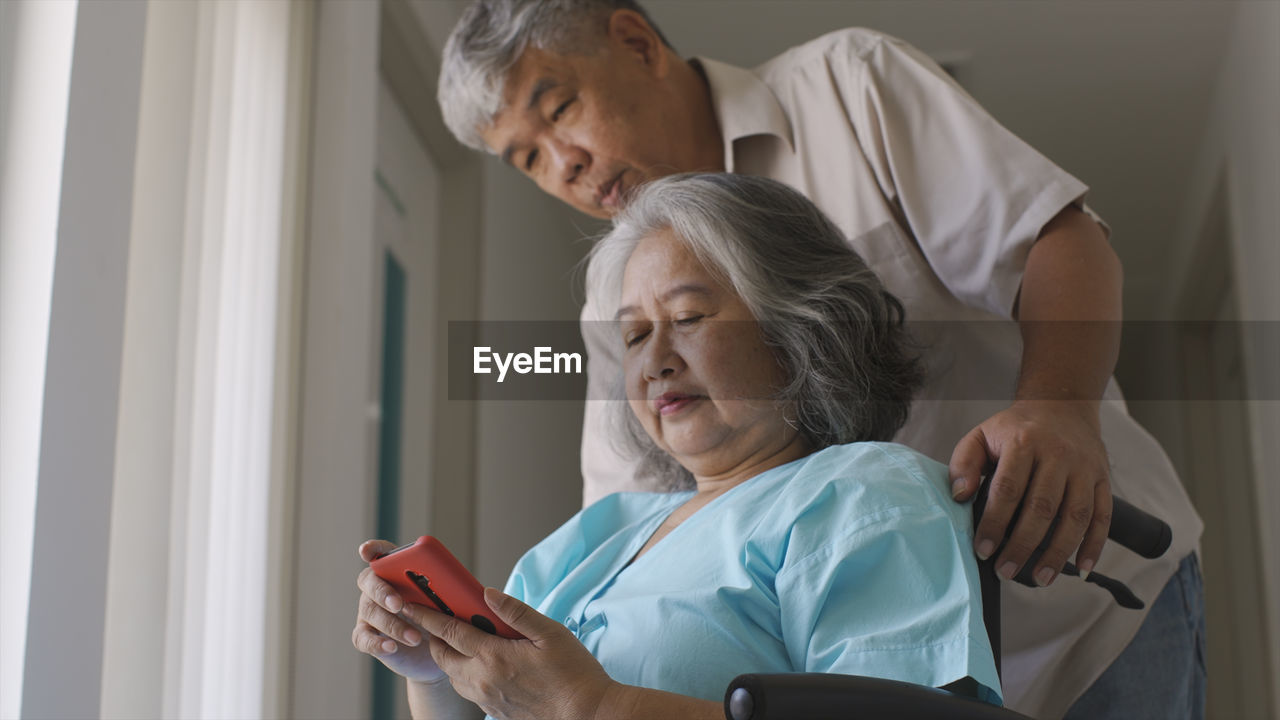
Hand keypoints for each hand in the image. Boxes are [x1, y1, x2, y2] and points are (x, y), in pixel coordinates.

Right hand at [352, 540, 446, 683]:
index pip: (382, 553)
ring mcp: (369, 611)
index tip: (367, 552)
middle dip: (383, 591)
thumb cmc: (445, 618)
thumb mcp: (452, 602)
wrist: (440, 651)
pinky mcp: (367, 636)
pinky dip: (376, 643)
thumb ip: (451, 589)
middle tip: (399, 604)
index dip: (373, 549)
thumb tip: (464, 587)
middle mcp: (379, 587)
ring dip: (392, 624)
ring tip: (415, 637)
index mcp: (399, 570)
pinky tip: (391, 647)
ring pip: (370, 611)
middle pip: (370, 580)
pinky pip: (362, 638)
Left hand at [410, 587, 617, 719]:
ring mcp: (487, 698)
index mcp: (494, 657)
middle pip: (443, 656)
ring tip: (460, 641)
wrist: (586, 714)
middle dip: (434, 637)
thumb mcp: (550, 633)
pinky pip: (468, 690)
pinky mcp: (494, 711)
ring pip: (453, 676)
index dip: (428, 616)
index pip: (450, 632)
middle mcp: (483, 680)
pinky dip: (464, 673)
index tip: (413, 605)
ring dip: (449, 657)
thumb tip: (488, 594)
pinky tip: (481, 664)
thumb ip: (515, 612)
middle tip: (436, 621)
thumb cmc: (573, 674)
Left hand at [949, 400, 1111, 585]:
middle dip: (1023, 545)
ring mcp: (1084, 468)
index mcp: (1024, 443)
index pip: (1007, 489)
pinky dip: (1094, 545)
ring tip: (1040, 578)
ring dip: (1059, 552)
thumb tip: (960, 496)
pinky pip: (1103, 517)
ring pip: (1076, 516)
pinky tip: (1082, 569)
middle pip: (1042, 507)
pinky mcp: (1103, 479)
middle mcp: (1058, 455)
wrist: (1061, 405)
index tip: (983, 550)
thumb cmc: (1015, 429)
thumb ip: (964, 463)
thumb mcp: (981, 435)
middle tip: (1006, 570)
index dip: (994, 523)